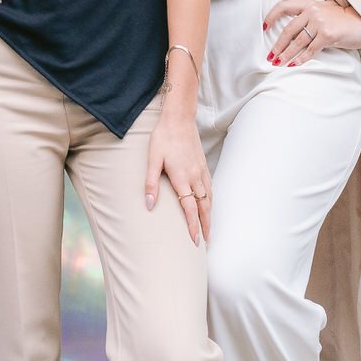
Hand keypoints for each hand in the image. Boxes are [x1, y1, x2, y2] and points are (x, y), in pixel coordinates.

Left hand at [144, 109, 211, 243]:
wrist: (179, 119)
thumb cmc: (163, 138)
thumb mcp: (152, 160)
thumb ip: (151, 184)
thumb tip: (149, 205)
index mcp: (182, 178)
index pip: (190, 208)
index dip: (193, 226)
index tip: (195, 240)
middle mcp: (195, 177)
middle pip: (204, 207)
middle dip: (206, 226)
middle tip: (206, 242)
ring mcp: (201, 171)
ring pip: (209, 199)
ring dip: (210, 216)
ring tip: (209, 229)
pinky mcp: (203, 165)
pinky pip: (210, 188)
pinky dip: (211, 201)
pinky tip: (209, 205)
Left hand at [263, 0, 360, 65]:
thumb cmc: (344, 18)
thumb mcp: (326, 8)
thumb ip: (312, 11)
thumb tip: (296, 22)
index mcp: (310, 4)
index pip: (284, 5)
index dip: (272, 15)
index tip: (265, 27)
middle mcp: (313, 11)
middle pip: (288, 29)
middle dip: (278, 45)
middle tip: (271, 56)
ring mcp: (320, 23)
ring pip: (297, 42)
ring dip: (286, 54)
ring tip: (278, 63)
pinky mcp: (327, 35)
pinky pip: (310, 50)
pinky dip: (301, 59)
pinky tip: (294, 65)